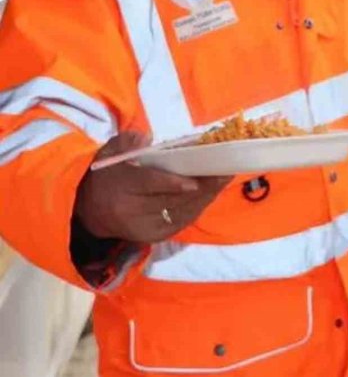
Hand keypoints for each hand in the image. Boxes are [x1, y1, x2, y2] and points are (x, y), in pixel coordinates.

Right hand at [75, 132, 231, 243]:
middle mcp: (132, 212)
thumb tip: (149, 140)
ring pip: (182, 211)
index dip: (173, 184)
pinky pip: (183, 219)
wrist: (91, 210)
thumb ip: (130, 142)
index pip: (149, 185)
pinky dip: (201, 205)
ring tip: (226, 176)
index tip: (194, 179)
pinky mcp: (155, 236)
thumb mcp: (113, 151)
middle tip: (225, 168)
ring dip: (207, 195)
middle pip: (172, 199)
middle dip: (202, 185)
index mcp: (121, 187)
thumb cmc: (110, 173)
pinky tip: (214, 190)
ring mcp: (145, 227)